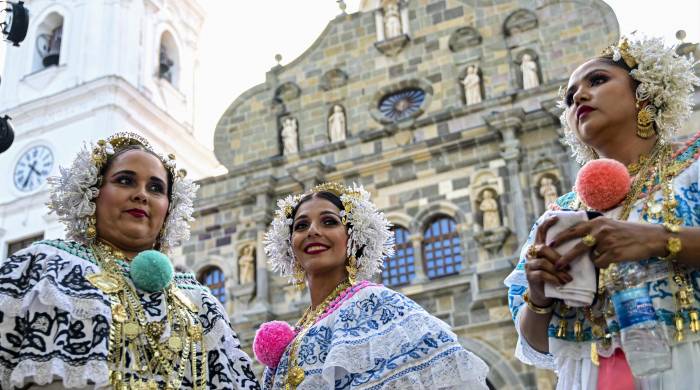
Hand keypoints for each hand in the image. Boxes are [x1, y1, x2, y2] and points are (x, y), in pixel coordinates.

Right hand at [524, 216, 572, 306]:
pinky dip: (554, 278)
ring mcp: (529, 265)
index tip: (556, 217)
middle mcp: (531, 254)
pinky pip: (542, 274)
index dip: (547, 223)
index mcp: (538, 247)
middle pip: (543, 248)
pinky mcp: (530, 276)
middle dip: (557, 257)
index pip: (540, 232)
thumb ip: (561, 253)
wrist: (543, 295)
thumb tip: (580, 243)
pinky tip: (561, 283)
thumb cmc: (553, 276)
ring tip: (568, 278)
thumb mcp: (557, 263)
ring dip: (558, 271)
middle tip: (569, 266)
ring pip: (544, 263)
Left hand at [551, 217, 666, 269]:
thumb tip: (579, 239)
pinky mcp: (614, 254)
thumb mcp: (609, 225)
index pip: (574, 230)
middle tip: (555, 263)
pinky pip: (600, 263)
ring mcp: (607, 242)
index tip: (551, 243)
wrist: (650, 238)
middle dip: (564, 256)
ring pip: (591, 257)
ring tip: (590, 260)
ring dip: (593, 259)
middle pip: (577, 245)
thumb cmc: (629, 232)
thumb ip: (594, 230)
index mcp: (597, 222)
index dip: (562, 237)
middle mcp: (600, 231)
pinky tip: (613, 259)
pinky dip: (604, 264)